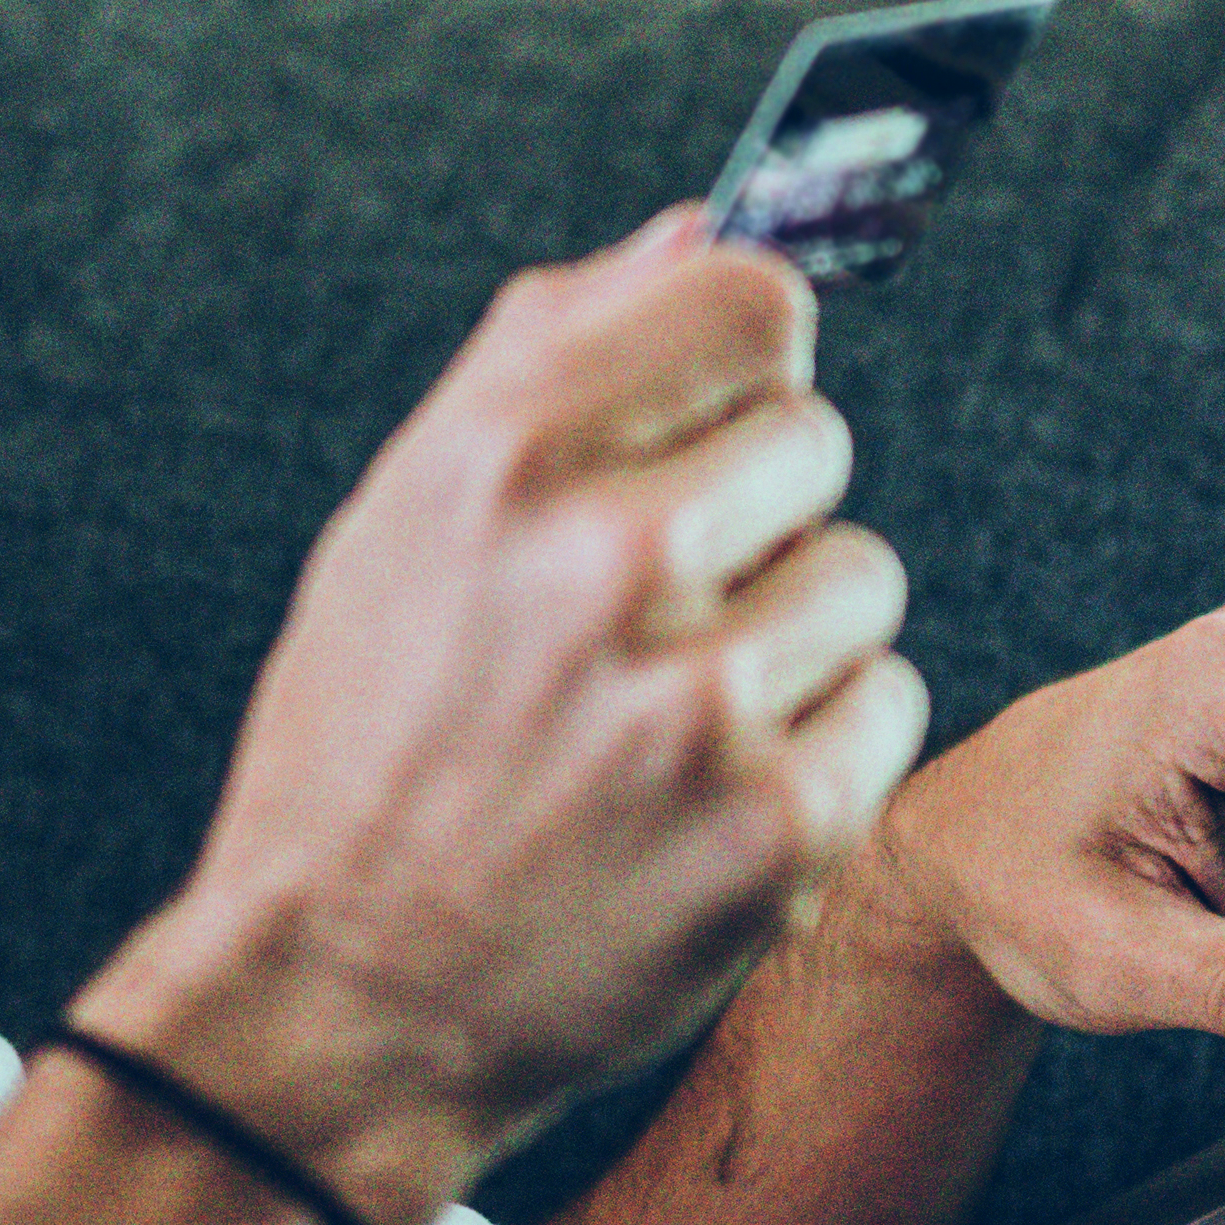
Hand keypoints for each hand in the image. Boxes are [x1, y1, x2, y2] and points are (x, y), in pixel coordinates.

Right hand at [81, 211, 926, 1218]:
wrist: (337, 1000)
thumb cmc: (371, 744)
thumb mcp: (403, 518)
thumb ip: (551, 351)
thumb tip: (702, 225)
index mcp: (503, 452)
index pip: (752, 297)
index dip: (738, 357)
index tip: (708, 417)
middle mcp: (608, 558)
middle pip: (815, 438)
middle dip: (752, 514)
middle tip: (649, 614)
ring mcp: (702, 701)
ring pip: (862, 578)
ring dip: (792, 638)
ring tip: (665, 718)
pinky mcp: (779, 829)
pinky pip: (886, 707)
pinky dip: (818, 749)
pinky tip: (703, 799)